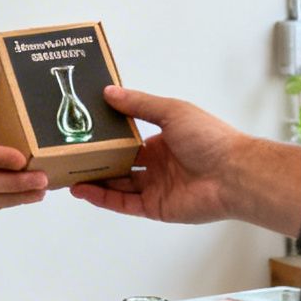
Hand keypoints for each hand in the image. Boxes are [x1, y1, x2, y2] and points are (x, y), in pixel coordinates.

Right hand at [69, 85, 241, 223]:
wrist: (232, 174)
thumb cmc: (209, 139)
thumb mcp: (171, 111)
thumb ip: (139, 104)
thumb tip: (109, 92)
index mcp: (163, 141)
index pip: (128, 140)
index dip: (108, 138)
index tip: (84, 132)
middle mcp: (158, 165)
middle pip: (120, 164)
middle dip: (96, 162)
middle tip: (70, 157)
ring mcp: (156, 188)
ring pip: (118, 185)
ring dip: (94, 181)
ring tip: (68, 175)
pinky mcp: (155, 208)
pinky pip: (124, 204)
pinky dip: (103, 198)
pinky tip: (83, 191)